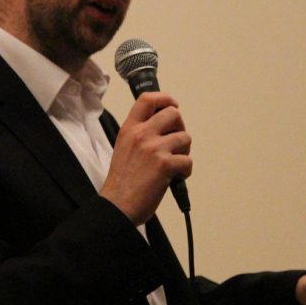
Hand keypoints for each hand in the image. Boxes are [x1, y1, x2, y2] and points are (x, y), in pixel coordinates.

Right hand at [100, 92, 191, 224]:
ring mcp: (153, 148)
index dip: (165, 98)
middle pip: (174, 114)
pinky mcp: (165, 165)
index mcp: (129, 129)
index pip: (148, 99)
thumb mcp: (123, 147)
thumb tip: (163, 128)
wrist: (117, 206)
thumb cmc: (122, 182)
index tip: (173, 105)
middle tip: (175, 144)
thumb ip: (140, 134)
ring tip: (174, 164)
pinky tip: (175, 178)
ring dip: (184, 152)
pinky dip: (185, 171)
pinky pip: (188, 161)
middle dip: (180, 128)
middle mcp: (141, 134)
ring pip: (185, 137)